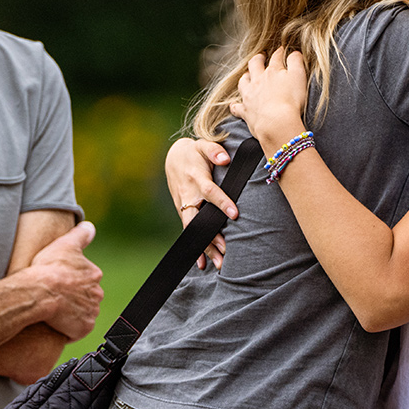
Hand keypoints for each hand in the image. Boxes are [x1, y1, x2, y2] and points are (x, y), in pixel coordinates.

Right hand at [26, 222, 103, 340]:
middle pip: (85, 297)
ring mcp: (90, 313)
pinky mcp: (82, 329)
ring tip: (53, 310)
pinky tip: (55, 322)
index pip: (85, 279)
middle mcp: (97, 294)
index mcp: (94, 275)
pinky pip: (76, 330)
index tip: (58, 281)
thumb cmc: (49, 267)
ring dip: (71, 313)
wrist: (38, 292)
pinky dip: (67, 328)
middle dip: (73, 298)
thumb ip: (80, 235)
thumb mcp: (64, 244)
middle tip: (55, 296)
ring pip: (81, 314)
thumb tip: (89, 226)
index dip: (71, 281)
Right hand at [165, 138, 235, 268]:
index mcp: (197, 179)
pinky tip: (201, 263)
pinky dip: (195, 247)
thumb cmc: (194, 153)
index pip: (211, 192)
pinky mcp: (183, 213)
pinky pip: (190, 232)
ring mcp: (185, 206)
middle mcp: (189, 196)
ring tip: (219, 263)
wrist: (173, 158)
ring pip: (194, 230)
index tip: (234, 214)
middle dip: (211, 236)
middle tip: (226, 250)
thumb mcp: (203, 146)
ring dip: (205, 247)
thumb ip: (214, 151)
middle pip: (199, 219)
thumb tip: (225, 159)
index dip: (222, 203)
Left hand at [232, 48, 308, 145]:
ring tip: (248, 76)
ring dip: (245, 77)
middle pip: (255, 64)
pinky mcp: (245, 111)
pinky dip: (235, 105)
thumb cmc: (291, 100)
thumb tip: (295, 53)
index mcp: (273, 71)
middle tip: (261, 57)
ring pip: (243, 82)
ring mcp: (249, 95)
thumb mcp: (299, 76)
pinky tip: (234, 105)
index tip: (282, 50)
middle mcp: (258, 80)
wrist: (277, 123)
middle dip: (258, 59)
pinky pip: (236, 107)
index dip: (280, 52)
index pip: (276, 57)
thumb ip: (296, 62)